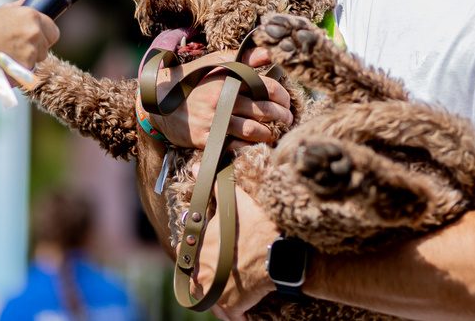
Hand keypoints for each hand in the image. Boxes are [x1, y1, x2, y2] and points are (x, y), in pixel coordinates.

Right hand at [0, 0, 60, 71]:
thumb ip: (14, 9)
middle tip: (14, 49)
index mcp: (30, 17)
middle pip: (46, 47)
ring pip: (35, 61)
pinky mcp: (23, 72)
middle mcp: (34, 34)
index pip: (52, 29)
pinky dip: (15, 73)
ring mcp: (31, 54)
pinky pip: (24, 74)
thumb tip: (24, 1)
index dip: (43, 35)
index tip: (33, 38)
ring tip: (1, 58)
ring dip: (23, 61)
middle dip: (35, 49)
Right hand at [150, 47, 291, 148]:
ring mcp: (214, 120)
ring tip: (276, 133)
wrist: (158, 102)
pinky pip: (236, 146)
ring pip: (253, 130)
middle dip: (282, 116)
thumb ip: (244, 58)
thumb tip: (269, 53)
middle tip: (288, 119)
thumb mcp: (216, 62)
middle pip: (264, 110)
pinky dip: (250, 147)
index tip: (286, 101)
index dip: (282, 95)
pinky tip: (257, 145)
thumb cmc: (193, 79)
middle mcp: (222, 99)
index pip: (265, 86)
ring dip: (270, 134)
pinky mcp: (206, 139)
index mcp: (228, 79)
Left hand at [186, 186, 276, 320]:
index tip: (220, 250)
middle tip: (231, 264)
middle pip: (202, 275)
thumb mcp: (236, 201)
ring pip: (212, 292)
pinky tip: (244, 299)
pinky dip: (235, 308)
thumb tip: (196, 167)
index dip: (205, 252)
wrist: (282, 253)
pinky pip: (229, 311)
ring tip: (236, 281)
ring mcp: (216, 290)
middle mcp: (204, 270)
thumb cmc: (258, 225)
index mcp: (202, 247)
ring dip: (221, 288)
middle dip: (213, 270)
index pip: (193, 254)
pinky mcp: (231, 305)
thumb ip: (213, 186)